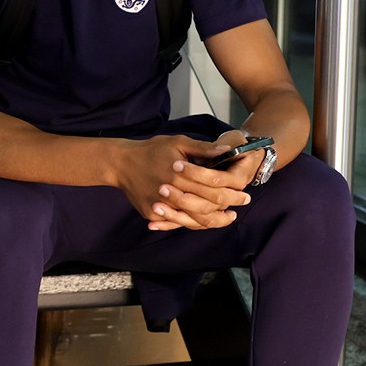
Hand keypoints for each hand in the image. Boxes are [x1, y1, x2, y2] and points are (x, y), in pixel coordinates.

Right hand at [116, 134, 251, 231]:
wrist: (121, 163)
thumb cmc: (151, 150)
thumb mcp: (177, 142)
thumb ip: (203, 149)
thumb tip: (227, 151)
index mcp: (178, 173)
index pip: (213, 188)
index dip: (232, 192)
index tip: (244, 193)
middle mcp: (169, 192)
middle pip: (207, 206)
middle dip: (228, 206)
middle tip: (241, 204)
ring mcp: (159, 206)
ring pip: (194, 220)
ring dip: (215, 220)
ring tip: (227, 217)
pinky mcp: (151, 213)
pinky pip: (177, 223)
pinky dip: (194, 223)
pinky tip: (206, 220)